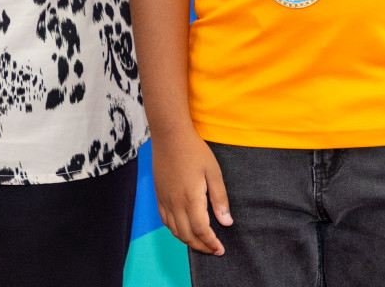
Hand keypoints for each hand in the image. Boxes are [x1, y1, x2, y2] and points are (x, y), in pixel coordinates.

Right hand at [152, 129, 232, 255]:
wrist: (169, 135)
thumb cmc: (194, 151)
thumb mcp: (213, 172)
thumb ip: (219, 199)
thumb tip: (226, 222)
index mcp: (191, 199)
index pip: (202, 230)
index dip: (211, 243)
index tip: (220, 249)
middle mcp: (175, 203)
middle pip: (187, 235)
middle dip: (201, 246)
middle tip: (213, 250)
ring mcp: (164, 200)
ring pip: (174, 230)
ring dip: (188, 241)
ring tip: (201, 243)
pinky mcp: (158, 195)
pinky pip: (165, 220)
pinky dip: (175, 230)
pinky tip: (183, 229)